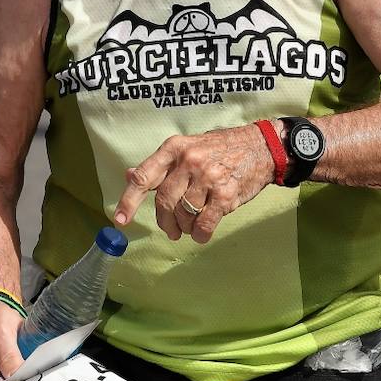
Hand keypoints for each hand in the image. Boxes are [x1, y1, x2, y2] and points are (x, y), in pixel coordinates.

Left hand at [115, 124, 274, 243]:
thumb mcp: (186, 147)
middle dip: (164, 221)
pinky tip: (201, 232)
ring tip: (190, 226)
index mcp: (174, 148)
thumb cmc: (219, 149)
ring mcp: (208, 177)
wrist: (260, 147)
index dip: (129, 200)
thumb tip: (130, 175)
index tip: (120, 220)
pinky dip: (200, 233)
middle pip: (164, 201)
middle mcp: (188, 161)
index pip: (145, 177)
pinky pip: (204, 223)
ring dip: (184, 227)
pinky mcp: (225, 194)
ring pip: (183, 214)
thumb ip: (159, 165)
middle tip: (171, 229)